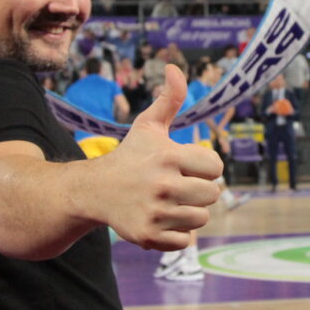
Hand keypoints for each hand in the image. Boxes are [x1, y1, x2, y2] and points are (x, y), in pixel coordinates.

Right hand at [98, 64, 221, 249]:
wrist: (94, 190)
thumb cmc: (130, 156)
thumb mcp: (148, 126)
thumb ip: (169, 99)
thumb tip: (175, 68)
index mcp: (168, 157)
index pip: (215, 167)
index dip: (205, 166)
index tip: (188, 166)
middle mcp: (162, 185)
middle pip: (212, 195)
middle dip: (199, 190)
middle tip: (179, 186)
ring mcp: (155, 212)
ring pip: (201, 219)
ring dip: (190, 212)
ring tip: (171, 202)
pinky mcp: (147, 235)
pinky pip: (185, 240)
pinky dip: (177, 233)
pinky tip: (162, 219)